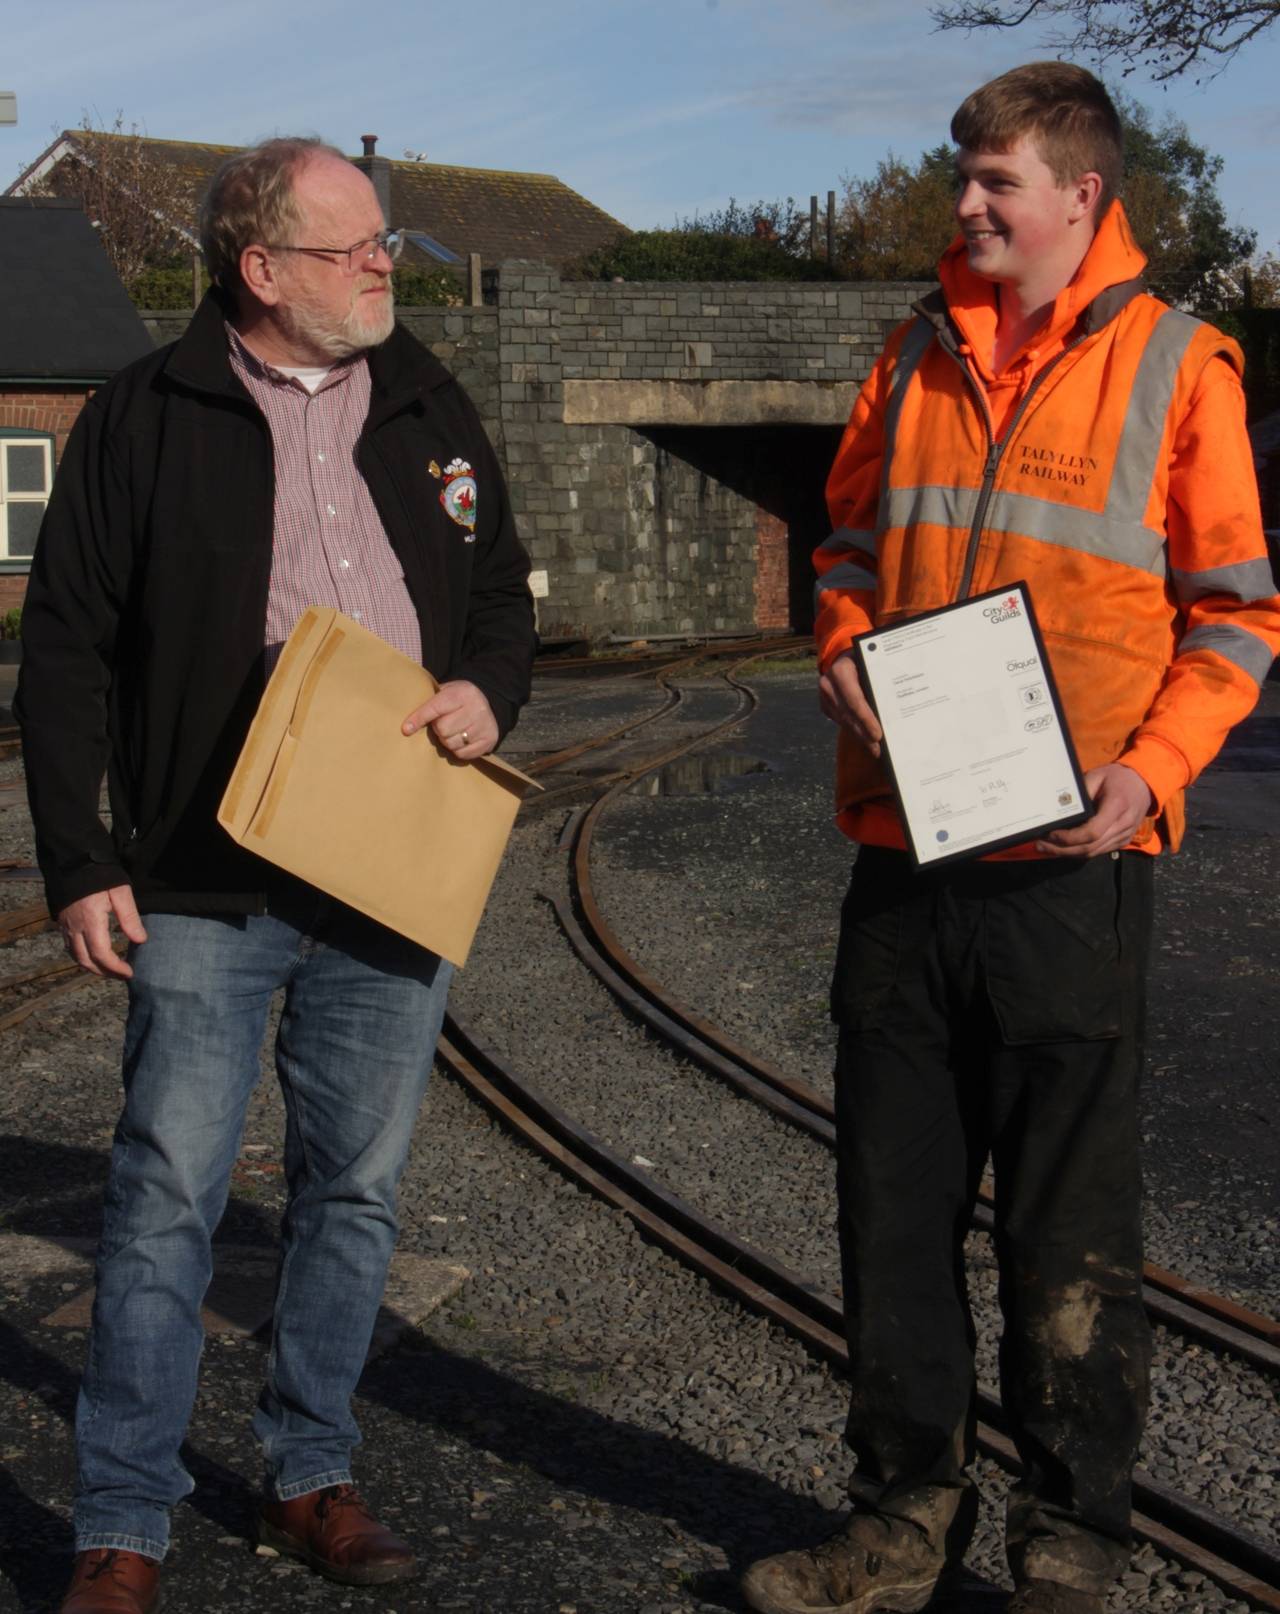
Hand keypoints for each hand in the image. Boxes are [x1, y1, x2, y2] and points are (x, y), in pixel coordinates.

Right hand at [57, 885, 146, 978]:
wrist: (74, 862)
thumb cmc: (101, 876)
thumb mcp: (121, 893)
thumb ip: (130, 917)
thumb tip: (140, 940)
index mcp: (91, 921)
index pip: (101, 954)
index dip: (115, 967)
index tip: (129, 972)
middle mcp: (75, 928)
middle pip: (86, 961)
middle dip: (105, 972)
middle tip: (122, 975)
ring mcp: (66, 926)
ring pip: (76, 956)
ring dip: (93, 967)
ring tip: (111, 970)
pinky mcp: (63, 922)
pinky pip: (70, 948)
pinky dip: (83, 957)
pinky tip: (95, 957)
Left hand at [402, 679, 497, 759]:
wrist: (489, 701)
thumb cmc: (459, 698)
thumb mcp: (446, 691)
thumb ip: (430, 703)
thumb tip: (407, 725)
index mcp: (461, 693)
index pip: (435, 708)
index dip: (419, 719)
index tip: (406, 729)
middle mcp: (475, 708)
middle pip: (443, 730)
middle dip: (438, 729)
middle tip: (442, 724)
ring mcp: (484, 725)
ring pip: (452, 744)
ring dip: (447, 740)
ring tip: (453, 731)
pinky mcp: (489, 740)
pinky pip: (462, 754)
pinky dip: (458, 750)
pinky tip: (462, 739)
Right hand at [818, 650, 882, 756]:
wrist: (844, 656)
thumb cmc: (866, 659)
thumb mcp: (874, 664)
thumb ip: (880, 680)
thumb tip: (898, 704)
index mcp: (841, 671)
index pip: (855, 701)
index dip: (867, 720)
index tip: (878, 735)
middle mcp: (828, 684)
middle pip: (849, 715)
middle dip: (864, 734)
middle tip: (878, 750)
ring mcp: (823, 695)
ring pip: (843, 721)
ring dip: (859, 736)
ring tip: (874, 749)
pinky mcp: (824, 705)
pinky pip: (839, 721)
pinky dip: (853, 730)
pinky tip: (865, 739)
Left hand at [1036, 763, 1153, 858]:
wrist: (1144, 783)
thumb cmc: (1118, 777)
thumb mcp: (1097, 775)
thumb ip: (1080, 792)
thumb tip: (1059, 807)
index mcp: (1117, 806)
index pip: (1091, 832)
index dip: (1068, 838)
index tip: (1050, 835)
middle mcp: (1122, 825)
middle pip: (1090, 847)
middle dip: (1062, 850)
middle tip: (1040, 845)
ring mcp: (1124, 835)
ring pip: (1093, 853)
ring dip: (1068, 854)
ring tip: (1047, 848)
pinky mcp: (1123, 841)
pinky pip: (1099, 851)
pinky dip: (1080, 852)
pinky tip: (1064, 848)